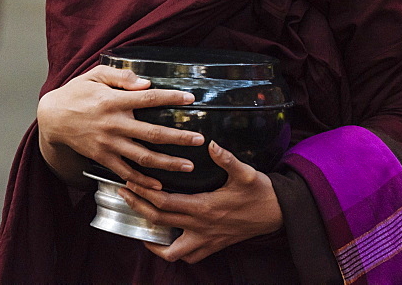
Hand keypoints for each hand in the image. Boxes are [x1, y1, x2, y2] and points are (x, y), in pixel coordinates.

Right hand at [37, 65, 205, 188]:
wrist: (52, 118)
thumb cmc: (77, 92)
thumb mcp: (95, 75)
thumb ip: (122, 77)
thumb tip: (146, 83)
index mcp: (114, 101)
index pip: (148, 99)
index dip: (171, 98)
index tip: (191, 98)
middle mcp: (114, 124)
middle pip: (152, 133)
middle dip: (178, 138)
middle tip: (199, 140)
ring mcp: (108, 144)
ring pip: (143, 157)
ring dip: (168, 163)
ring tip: (188, 166)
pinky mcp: (102, 158)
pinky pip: (126, 172)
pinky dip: (143, 181)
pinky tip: (159, 185)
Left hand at [120, 141, 282, 263]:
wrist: (278, 214)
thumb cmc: (261, 192)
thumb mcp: (246, 173)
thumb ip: (227, 159)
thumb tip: (211, 143)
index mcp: (205, 207)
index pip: (166, 202)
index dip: (144, 193)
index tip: (130, 181)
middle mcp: (202, 227)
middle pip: (160, 220)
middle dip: (138, 206)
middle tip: (124, 193)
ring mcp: (206, 240)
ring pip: (170, 250)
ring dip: (151, 238)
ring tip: (139, 221)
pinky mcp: (212, 247)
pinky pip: (186, 257)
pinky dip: (171, 252)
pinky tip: (164, 239)